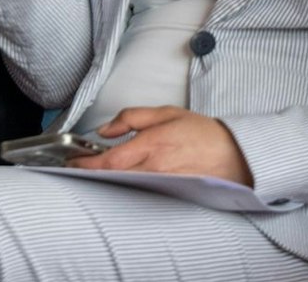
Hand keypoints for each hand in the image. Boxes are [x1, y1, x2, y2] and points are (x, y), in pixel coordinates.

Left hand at [79, 106, 252, 184]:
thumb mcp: (165, 113)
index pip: (111, 160)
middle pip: (114, 177)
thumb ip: (131, 118)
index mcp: (152, 145)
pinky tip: (119, 179)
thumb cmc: (201, 132)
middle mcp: (155, 168)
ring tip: (95, 170)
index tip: (73, 161)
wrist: (234, 154)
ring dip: (107, 179)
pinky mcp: (169, 193)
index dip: (88, 163)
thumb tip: (105, 130)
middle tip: (78, 166)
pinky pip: (141, 191)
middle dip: (92, 172)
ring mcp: (162, 184)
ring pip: (125, 185)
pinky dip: (126, 185)